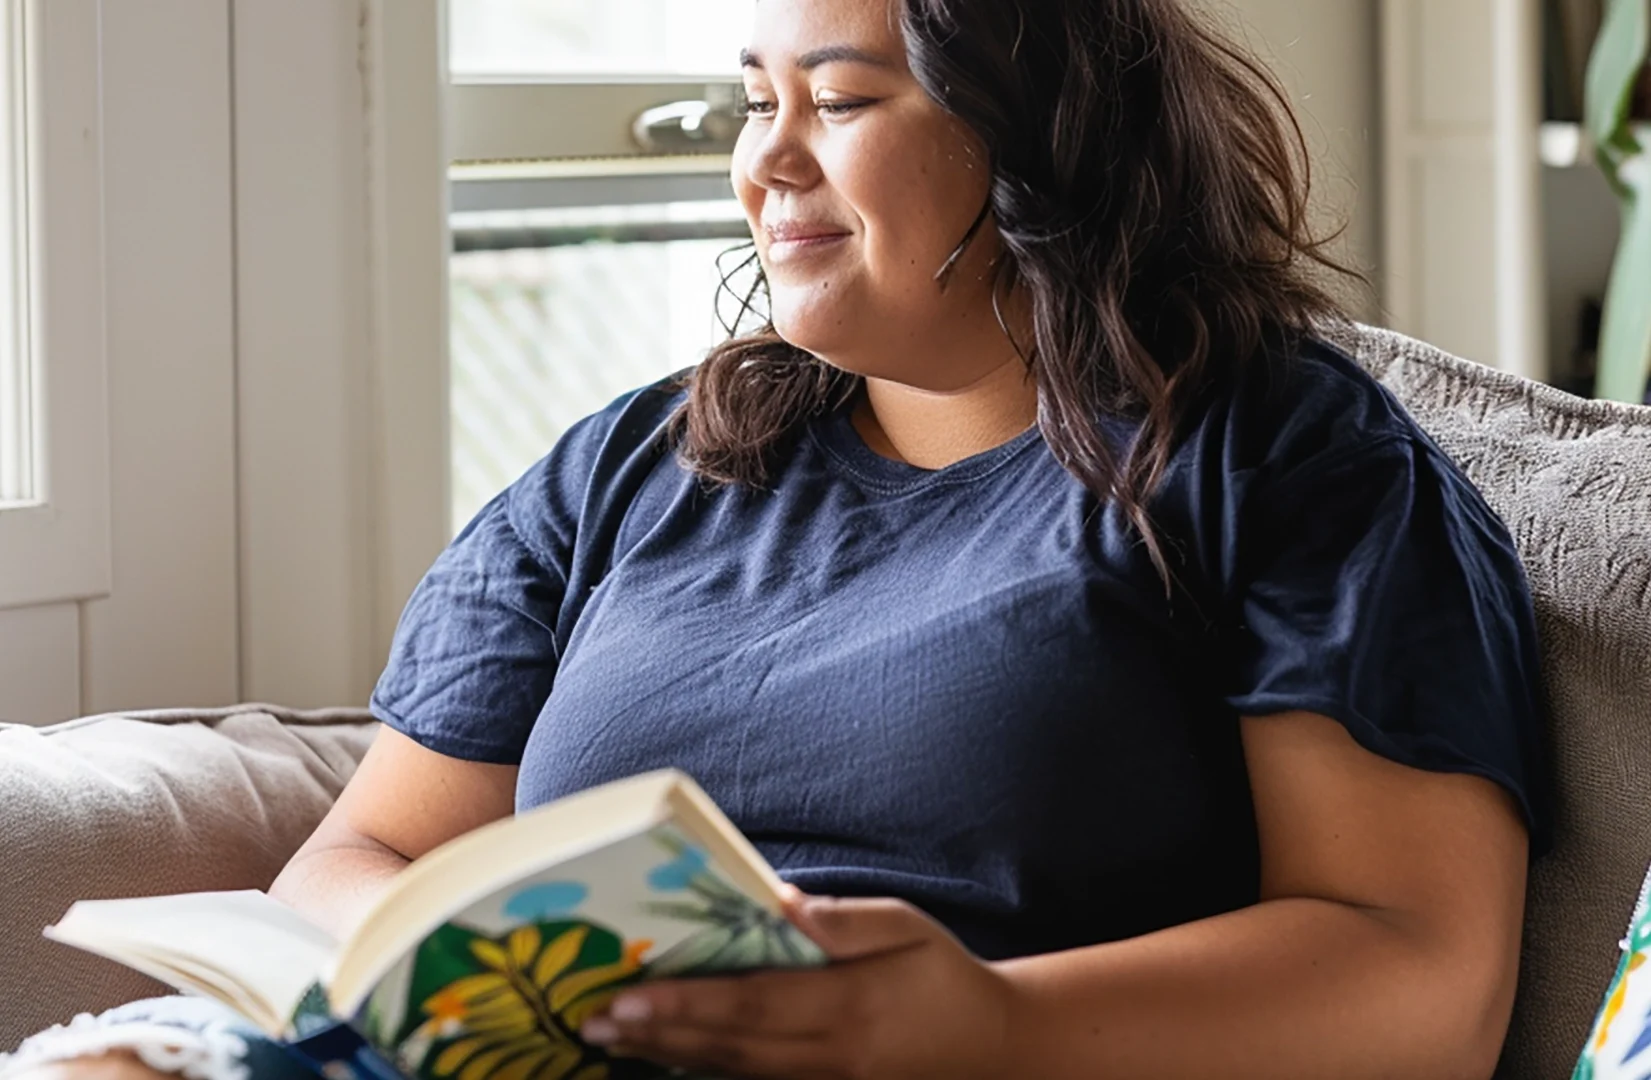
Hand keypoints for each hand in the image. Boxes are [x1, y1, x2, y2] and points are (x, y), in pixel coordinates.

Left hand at [579, 887, 1015, 1078]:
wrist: (994, 1050)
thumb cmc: (945, 976)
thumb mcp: (908, 928)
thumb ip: (847, 921)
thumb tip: (783, 902)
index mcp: (849, 1007)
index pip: (752, 1004)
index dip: (687, 1004)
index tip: (628, 995)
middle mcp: (829, 1057)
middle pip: (729, 1047)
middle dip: (657, 1033)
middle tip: (593, 1020)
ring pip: (732, 1072)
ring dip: (667, 1055)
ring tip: (608, 1038)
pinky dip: (703, 1071)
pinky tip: (664, 1058)